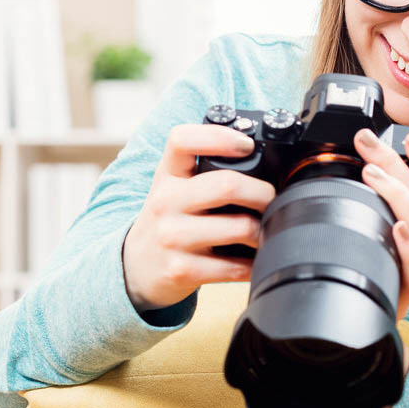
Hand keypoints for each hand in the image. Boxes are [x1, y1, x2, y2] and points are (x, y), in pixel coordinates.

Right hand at [122, 124, 275, 312]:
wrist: (136, 268)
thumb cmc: (168, 221)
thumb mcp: (173, 187)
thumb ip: (203, 169)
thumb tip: (262, 161)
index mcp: (167, 175)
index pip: (182, 140)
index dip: (219, 137)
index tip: (246, 145)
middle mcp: (165, 202)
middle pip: (228, 184)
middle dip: (263, 193)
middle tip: (272, 199)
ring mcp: (172, 237)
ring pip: (240, 227)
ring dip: (264, 231)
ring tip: (266, 231)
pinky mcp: (181, 270)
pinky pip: (234, 267)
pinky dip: (254, 264)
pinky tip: (254, 260)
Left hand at [353, 128, 408, 320]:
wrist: (370, 309)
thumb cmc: (381, 261)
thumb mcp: (389, 223)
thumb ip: (388, 196)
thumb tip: (369, 157)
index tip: (408, 137)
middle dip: (402, 164)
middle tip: (370, 144)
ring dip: (397, 194)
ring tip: (370, 174)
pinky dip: (406, 245)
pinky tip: (394, 228)